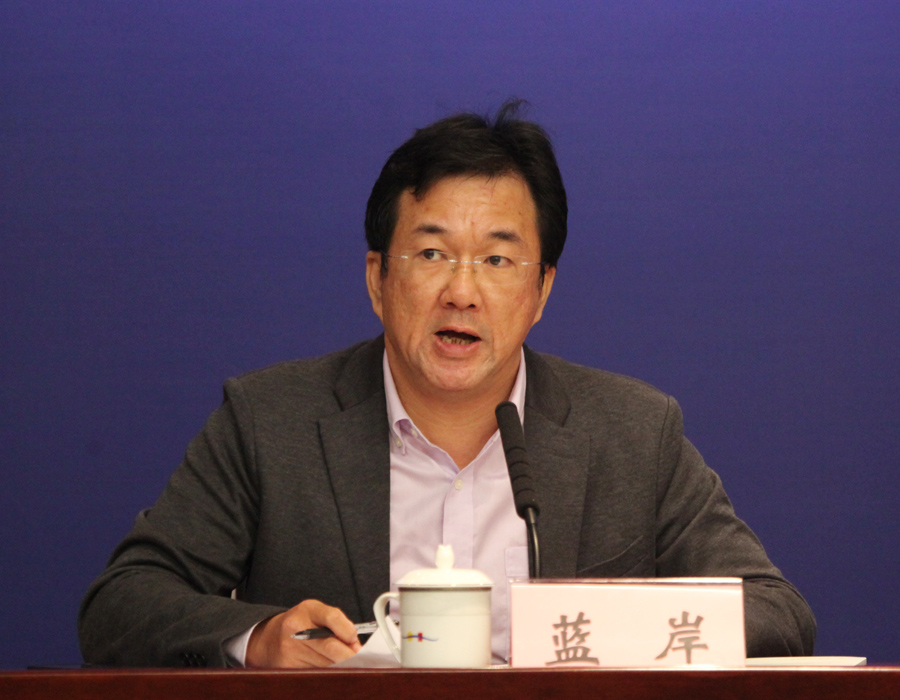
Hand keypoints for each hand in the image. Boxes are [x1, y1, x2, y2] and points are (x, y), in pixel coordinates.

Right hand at [245, 599, 362, 667]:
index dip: (347, 630)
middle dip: (348, 655)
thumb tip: (356, 647)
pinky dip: (325, 673)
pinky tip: (327, 668)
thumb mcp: (318, 615)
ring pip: (325, 663)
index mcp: (308, 610)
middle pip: (330, 646)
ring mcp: (289, 648)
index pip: (332, 617)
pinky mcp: (287, 666)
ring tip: (343, 662)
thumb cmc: (303, 625)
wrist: (270, 639)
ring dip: (339, 666)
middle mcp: (296, 628)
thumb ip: (339, 624)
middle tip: (359, 659)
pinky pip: (314, 673)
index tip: (354, 640)